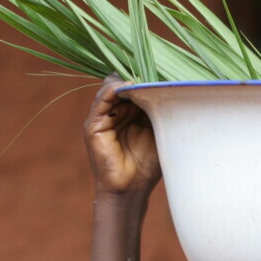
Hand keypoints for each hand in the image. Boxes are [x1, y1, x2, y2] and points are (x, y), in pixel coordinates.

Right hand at [84, 75, 159, 195]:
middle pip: (123, 84)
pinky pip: (101, 100)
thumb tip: (167, 87)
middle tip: (153, 71)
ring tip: (141, 79)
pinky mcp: (93, 125)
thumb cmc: (147, 165)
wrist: (131, 189)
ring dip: (126, 82)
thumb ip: (159, 112)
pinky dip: (112, 90)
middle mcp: (115, 113)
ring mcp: (102, 117)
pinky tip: (126, 87)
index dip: (146, 79)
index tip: (161, 73)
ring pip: (111, 87)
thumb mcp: (159, 133)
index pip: (135, 87)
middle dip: (137, 77)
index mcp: (131, 114)